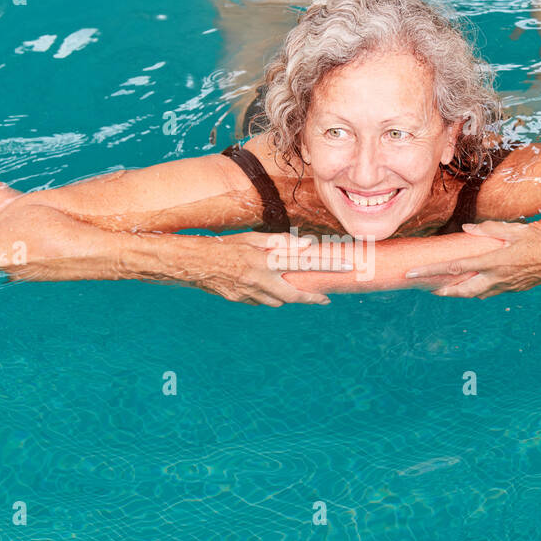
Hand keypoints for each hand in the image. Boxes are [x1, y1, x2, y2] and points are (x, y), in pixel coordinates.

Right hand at [198, 230, 350, 305]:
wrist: (193, 264)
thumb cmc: (224, 245)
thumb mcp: (252, 238)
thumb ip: (279, 243)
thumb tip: (305, 245)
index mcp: (265, 261)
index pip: (304, 263)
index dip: (327, 265)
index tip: (346, 266)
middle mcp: (259, 280)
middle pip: (293, 295)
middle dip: (311, 298)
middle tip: (324, 299)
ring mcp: (249, 294)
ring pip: (277, 301)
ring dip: (287, 296)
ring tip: (294, 289)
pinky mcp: (240, 300)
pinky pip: (260, 301)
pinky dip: (267, 295)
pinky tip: (265, 286)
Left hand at [405, 219, 540, 298]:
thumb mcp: (517, 229)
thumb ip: (490, 229)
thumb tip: (467, 228)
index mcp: (495, 261)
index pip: (455, 268)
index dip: (431, 271)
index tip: (412, 273)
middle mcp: (499, 278)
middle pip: (462, 290)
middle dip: (443, 291)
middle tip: (428, 288)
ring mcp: (508, 286)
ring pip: (476, 293)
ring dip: (460, 292)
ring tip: (446, 288)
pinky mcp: (517, 288)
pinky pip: (491, 291)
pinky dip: (478, 289)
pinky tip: (474, 284)